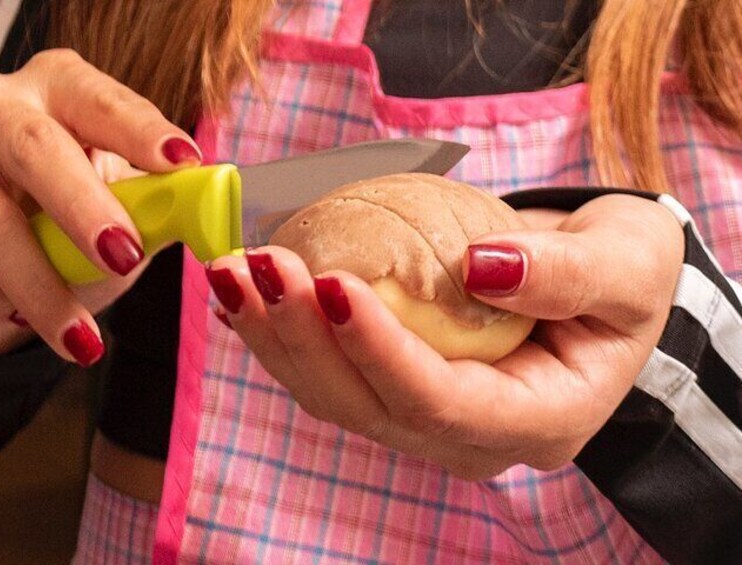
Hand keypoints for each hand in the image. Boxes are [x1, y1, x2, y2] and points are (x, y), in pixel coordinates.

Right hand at [0, 49, 199, 364]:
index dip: (141, 130)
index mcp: (59, 92)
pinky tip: (13, 317)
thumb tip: (205, 217)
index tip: (182, 163)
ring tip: (79, 335)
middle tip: (124, 257)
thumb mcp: (118, 216)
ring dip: (41, 285)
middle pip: (36, 148)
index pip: (101, 101)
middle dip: (84, 208)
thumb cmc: (64, 233)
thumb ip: (155, 210)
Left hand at [206, 194, 683, 478]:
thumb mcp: (626, 264)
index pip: (443, 402)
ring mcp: (426, 416)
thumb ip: (566, 274)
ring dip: (275, 335)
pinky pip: (326, 370)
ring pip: (333, 394)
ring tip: (233, 273)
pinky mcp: (393, 385)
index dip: (381, 350)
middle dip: (305, 338)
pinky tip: (242, 294)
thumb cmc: (622, 274)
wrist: (594, 281)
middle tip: (262, 265)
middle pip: (369, 405)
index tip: (331, 283)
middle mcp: (471, 435)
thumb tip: (481, 268)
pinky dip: (280, 331)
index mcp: (537, 420)